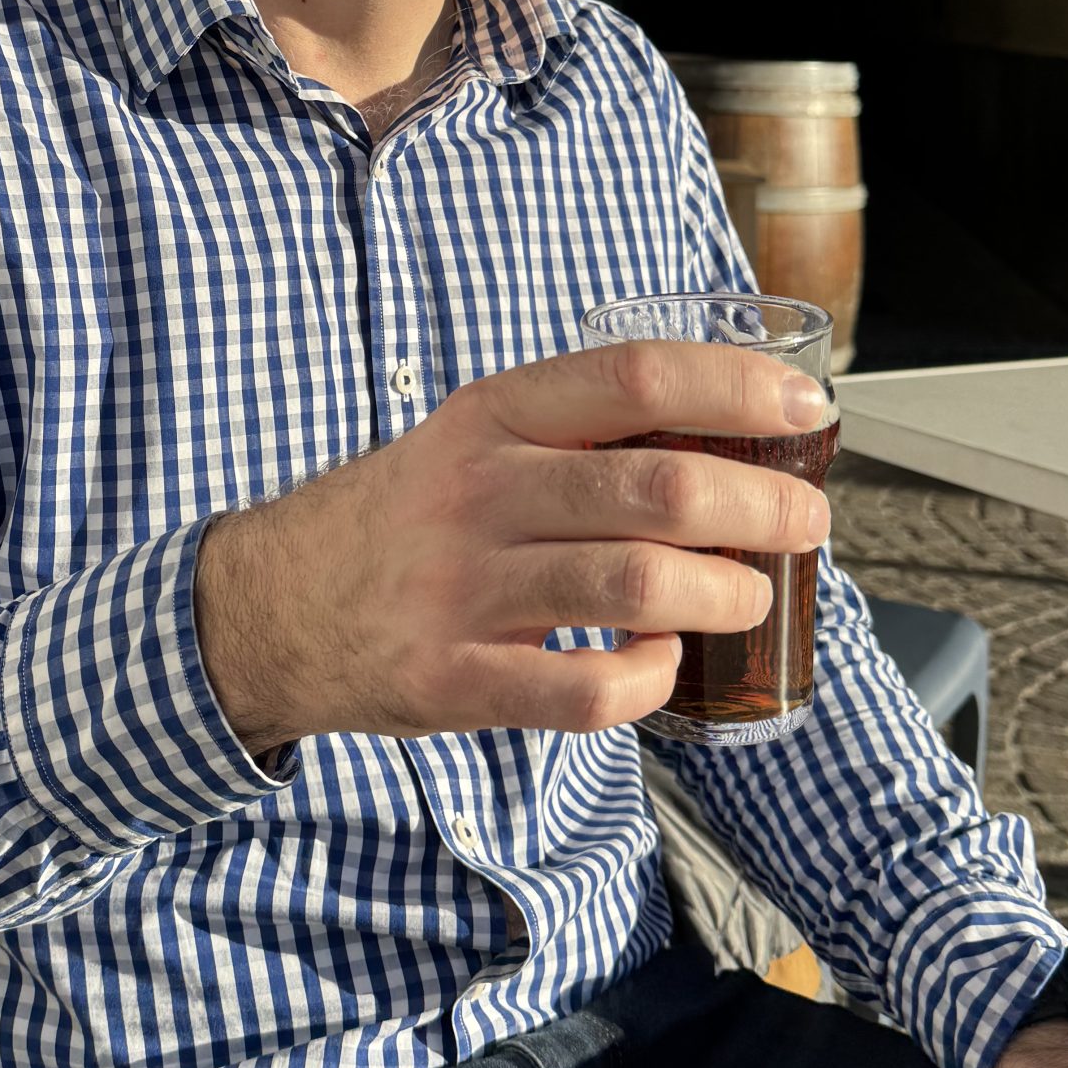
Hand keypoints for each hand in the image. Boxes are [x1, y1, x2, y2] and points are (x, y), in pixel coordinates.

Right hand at [193, 339, 832, 753]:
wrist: (262, 605)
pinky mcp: (448, 678)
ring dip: (723, 595)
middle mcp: (476, 490)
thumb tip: (726, 440)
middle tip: (804, 526)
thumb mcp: (469, 443)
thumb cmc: (398, 519)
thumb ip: (572, 437)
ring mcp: (459, 587)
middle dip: (760, 509)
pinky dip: (644, 680)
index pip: (635, 377)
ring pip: (633, 585)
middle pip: (656, 488)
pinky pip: (580, 690)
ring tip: (749, 598)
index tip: (805, 411)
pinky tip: (658, 664)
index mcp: (491, 415)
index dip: (736, 389)